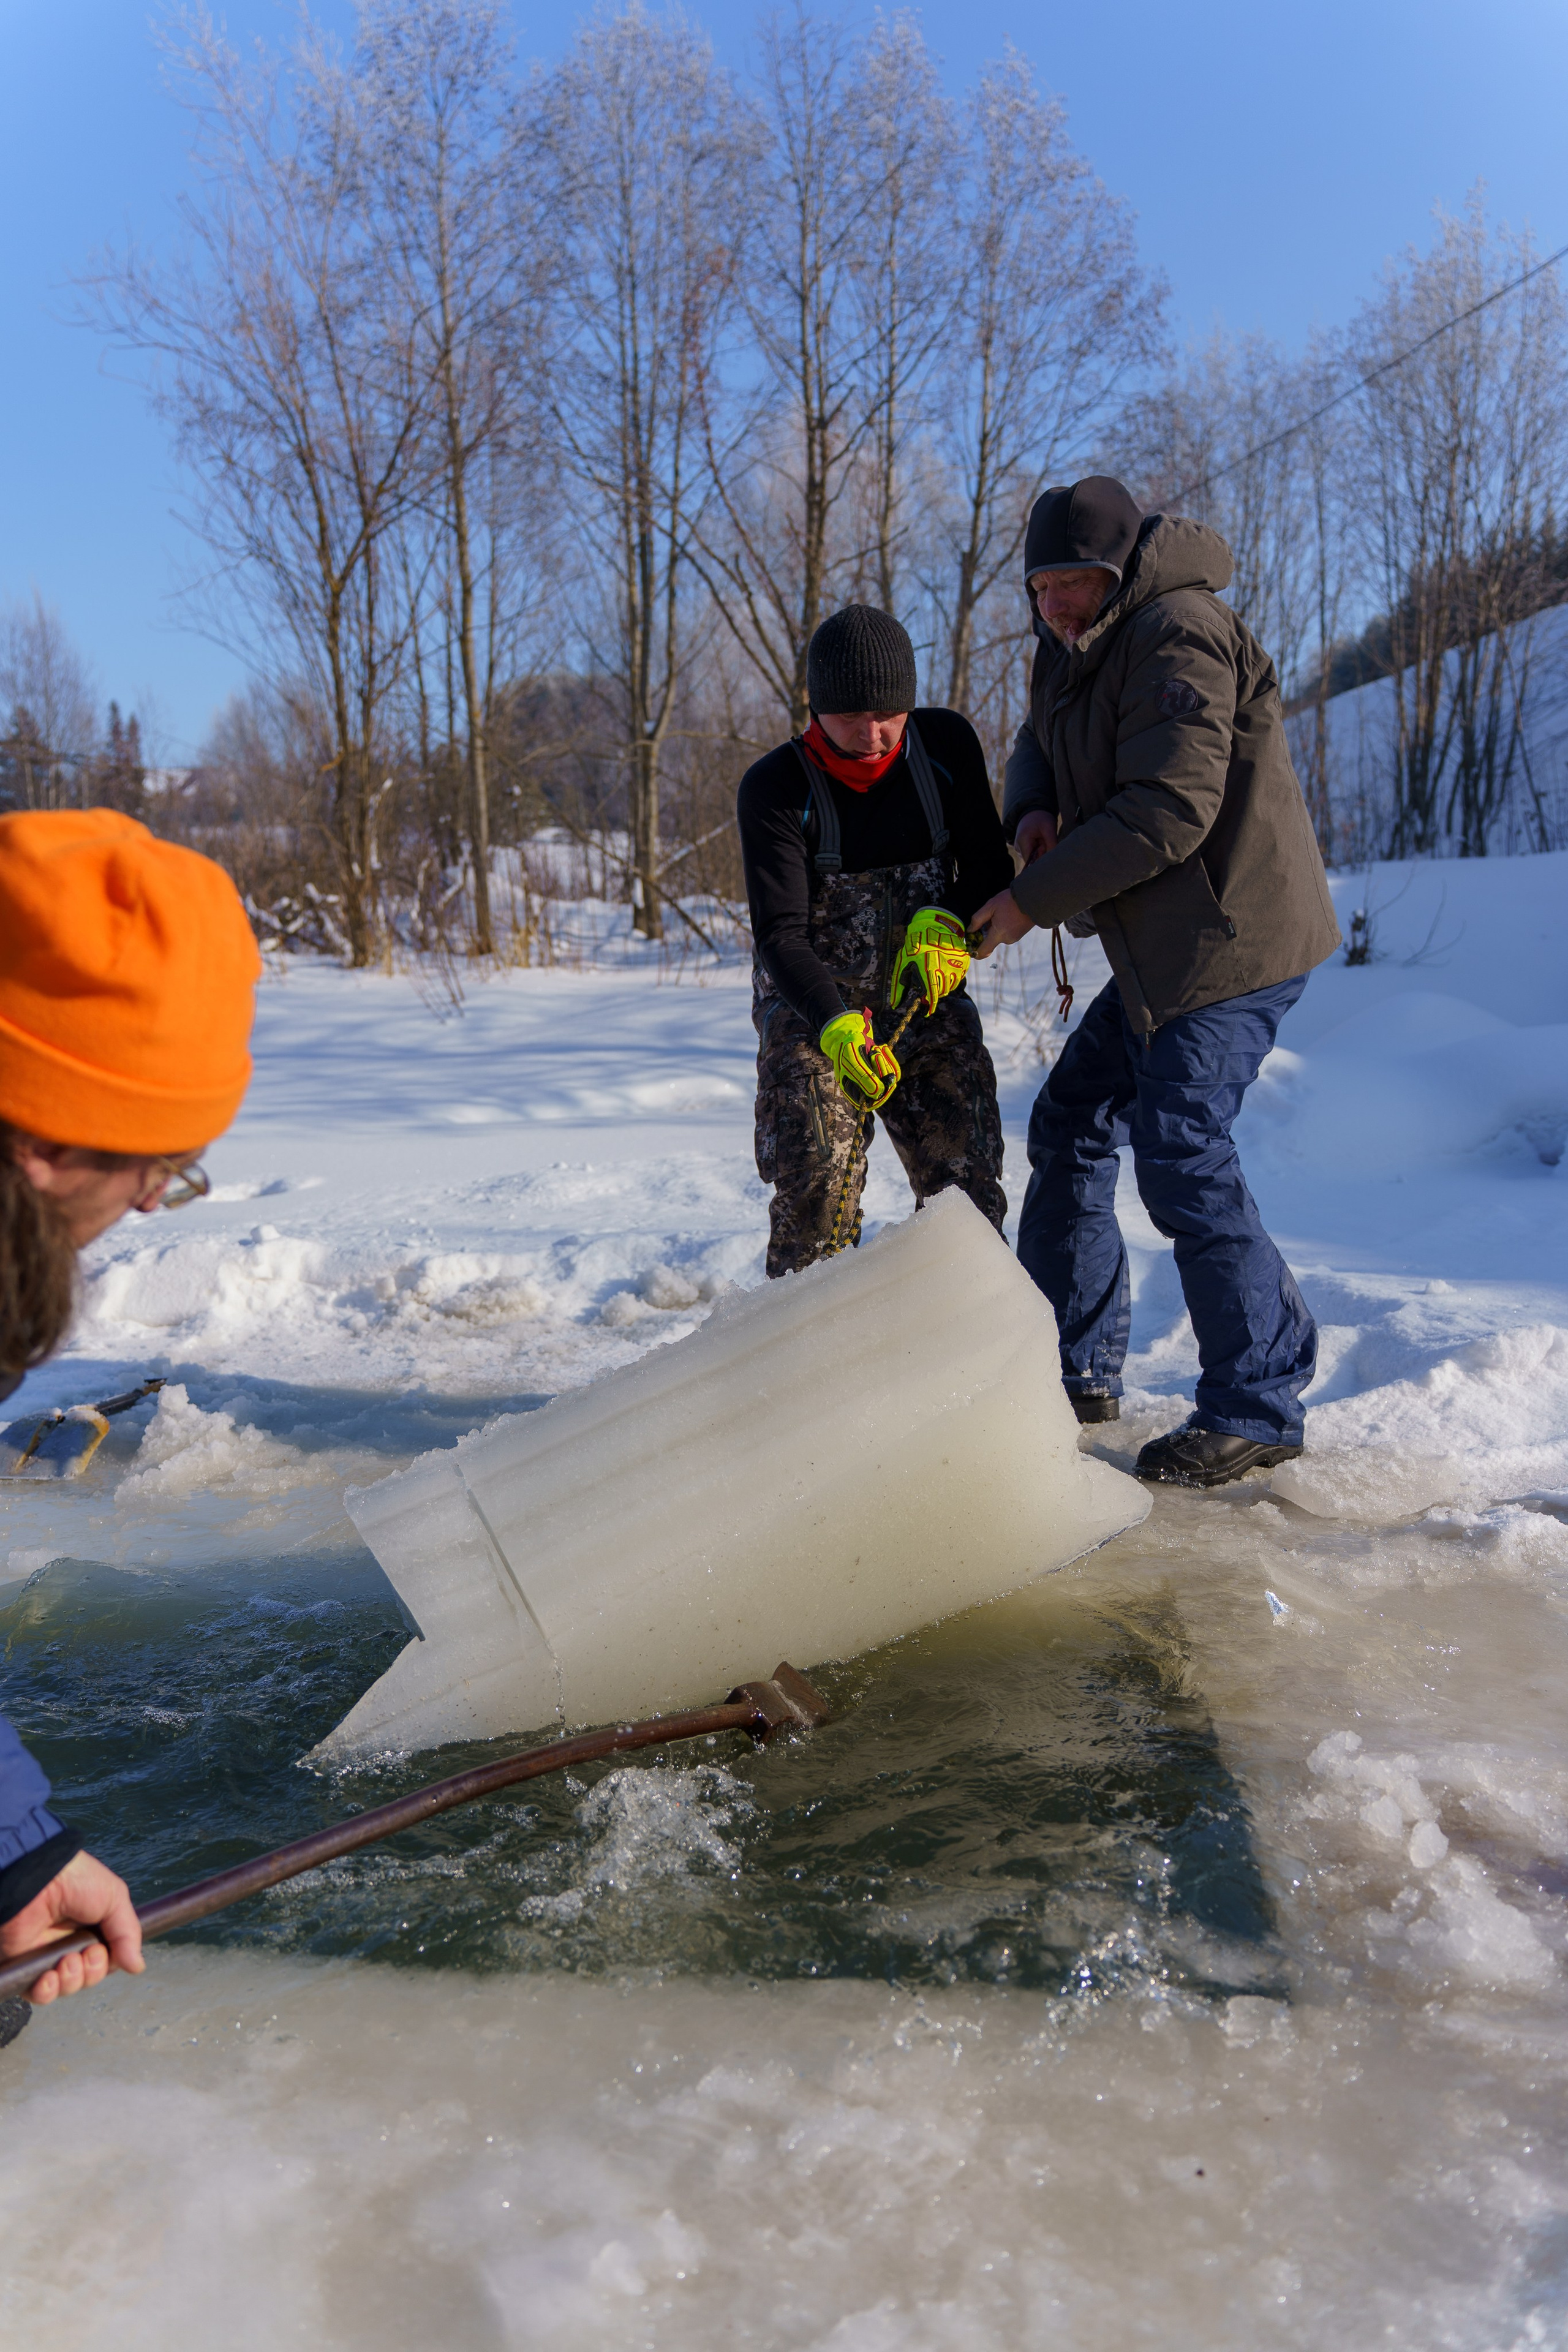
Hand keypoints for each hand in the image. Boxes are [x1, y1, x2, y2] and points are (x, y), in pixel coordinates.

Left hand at [0, 1850, 143, 2005]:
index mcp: (92, 1928)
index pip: (105, 1961)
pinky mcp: (24, 1965)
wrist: (39, 1879)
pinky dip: (46, 1991)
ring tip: (67, 1961)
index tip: (103, 1950)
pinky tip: (49, 1977)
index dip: (106, 1963)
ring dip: (71, 1980)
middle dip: (92, 1971)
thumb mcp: (115, 1898)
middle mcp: (70, 1943)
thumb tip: (138, 1967)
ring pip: (65, 1987)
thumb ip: (128, 1935)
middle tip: (86, 1954)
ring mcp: (46, 1955)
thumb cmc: (77, 1881)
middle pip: (88, 1977)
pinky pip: (37, 1993)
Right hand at [819, 1009, 899, 1110]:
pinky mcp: (882, 1071)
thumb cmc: (847, 1048)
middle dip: (881, 1069)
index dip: (879, 1092)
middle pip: (884, 1090)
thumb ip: (864, 1078)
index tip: (880, 1076)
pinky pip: (894, 1070)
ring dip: (885, 1061)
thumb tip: (879, 1093)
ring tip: (875, 1049)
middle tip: (874, 1054)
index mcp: (853, 1091)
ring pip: (890, 1079)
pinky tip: (882, 1047)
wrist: (849, 1033)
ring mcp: (875, 1080)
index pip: (871, 1103)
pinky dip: (890, 1058)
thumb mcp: (853, 1062)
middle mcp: (865, 1089)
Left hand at [892, 907, 969, 1018]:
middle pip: (940, 993)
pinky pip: (958, 978)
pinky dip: (950, 979)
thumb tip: (895, 1004)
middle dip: (933, 994)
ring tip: (934, 976)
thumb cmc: (916, 945)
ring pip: (950, 987)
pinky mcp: (963, 962)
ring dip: (942, 987)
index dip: (929, 1006)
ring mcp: (956, 965)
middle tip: (927, 988)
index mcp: (928, 970)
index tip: (926, 1011)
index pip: (931, 996)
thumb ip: (899, 986)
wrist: (936, 926)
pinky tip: (943, 970)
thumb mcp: (903, 963)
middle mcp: (944, 969)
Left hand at [966, 888, 1034, 957]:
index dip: (974, 951)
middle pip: (990, 941)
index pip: (983, 952)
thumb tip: (970, 931)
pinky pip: (1006, 934)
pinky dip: (1003, 927)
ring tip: (1000, 913)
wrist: (1033, 898)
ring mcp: (1014, 938)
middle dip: (986, 932)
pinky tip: (1006, 915)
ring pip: (998, 936)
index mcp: (998, 934)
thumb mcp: (990, 906)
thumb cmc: (1010, 901)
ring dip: (995, 928)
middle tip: (988, 917)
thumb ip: (977, 919)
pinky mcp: (1019, 934)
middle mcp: (1007, 940)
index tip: (970, 945)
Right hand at [1014, 811, 1057, 863]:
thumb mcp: (1049, 828)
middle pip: (1033, 860)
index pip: (1031, 862)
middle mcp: (1018, 847)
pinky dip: (1039, 850)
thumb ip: (1052, 844)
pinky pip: (1033, 855)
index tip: (1046, 847)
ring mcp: (1019, 849)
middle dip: (1042, 853)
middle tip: (1044, 840)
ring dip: (1041, 851)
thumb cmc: (1041, 818)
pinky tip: (1039, 841)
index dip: (1041, 859)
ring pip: (1034, 858)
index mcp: (1022, 841)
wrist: (1033, 811)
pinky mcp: (1022, 850)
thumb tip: (1053, 860)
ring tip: (1041, 839)